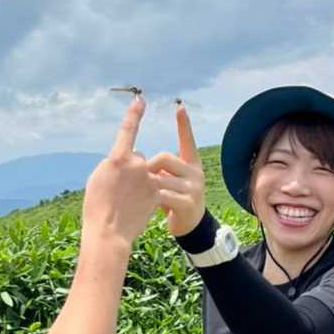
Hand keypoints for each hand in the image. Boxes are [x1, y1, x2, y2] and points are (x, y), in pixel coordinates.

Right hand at [81, 95, 163, 246]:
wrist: (109, 232)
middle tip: (121, 190)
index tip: (141, 99)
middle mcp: (135, 164)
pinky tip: (138, 208)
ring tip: (129, 202)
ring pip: (148, 173)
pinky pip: (155, 186)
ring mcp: (148, 178)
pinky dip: (148, 195)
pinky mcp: (157, 192)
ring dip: (142, 183)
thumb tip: (121, 160)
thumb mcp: (97, 179)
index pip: (128, 131)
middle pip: (138, 158)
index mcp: (117, 158)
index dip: (134, 114)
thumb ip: (112, 165)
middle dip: (133, 170)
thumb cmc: (96, 207)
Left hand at [149, 104, 205, 236]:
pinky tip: (150, 205)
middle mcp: (196, 172)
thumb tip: (138, 155)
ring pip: (161, 178)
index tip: (180, 107)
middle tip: (141, 179)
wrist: (189, 226)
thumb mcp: (170, 180)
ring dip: (148, 186)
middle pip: (165, 158)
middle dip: (148, 167)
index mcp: (191, 163)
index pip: (187, 140)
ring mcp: (194, 188)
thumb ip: (160, 168)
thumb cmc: (173, 198)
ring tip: (145, 195)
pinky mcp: (188, 203)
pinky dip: (151, 199)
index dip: (184, 124)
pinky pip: (163, 194)